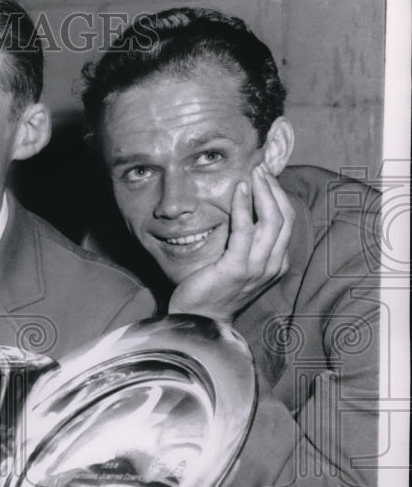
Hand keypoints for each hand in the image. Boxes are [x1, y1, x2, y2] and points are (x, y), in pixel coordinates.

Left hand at [170, 163, 294, 320]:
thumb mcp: (236, 261)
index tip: (266, 174)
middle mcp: (273, 265)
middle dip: (274, 188)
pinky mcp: (237, 269)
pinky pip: (245, 231)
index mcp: (275, 262)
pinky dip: (243, 207)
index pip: (286, 221)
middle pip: (284, 217)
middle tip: (261, 167)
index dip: (279, 195)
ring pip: (271, 221)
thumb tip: (241, 207)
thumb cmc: (212, 288)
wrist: (198, 319)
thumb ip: (244, 240)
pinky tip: (239, 190)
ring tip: (254, 173)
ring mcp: (258, 268)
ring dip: (263, 192)